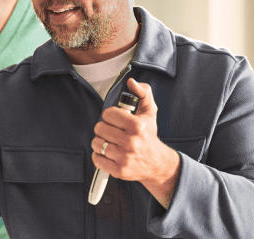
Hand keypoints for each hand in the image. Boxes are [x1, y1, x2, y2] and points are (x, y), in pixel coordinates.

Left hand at [91, 78, 179, 207]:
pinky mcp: (119, 170)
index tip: (115, 119)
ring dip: (100, 142)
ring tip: (109, 142)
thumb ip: (143, 93)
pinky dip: (98, 155)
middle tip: (111, 131)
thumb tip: (132, 82)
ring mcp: (124, 157)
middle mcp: (131, 142)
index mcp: (137, 126)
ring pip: (96, 143)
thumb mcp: (149, 112)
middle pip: (99, 128)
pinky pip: (96, 159)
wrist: (157, 164)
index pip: (108, 114)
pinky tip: (108, 153)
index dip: (110, 115)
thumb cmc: (149, 136)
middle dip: (104, 128)